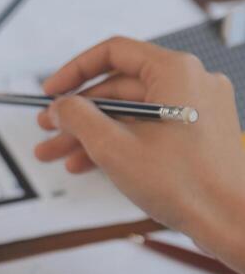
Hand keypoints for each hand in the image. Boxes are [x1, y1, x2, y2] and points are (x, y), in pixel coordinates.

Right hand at [34, 37, 244, 266]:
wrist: (231, 221)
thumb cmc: (184, 184)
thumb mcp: (114, 148)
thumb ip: (79, 118)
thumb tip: (60, 105)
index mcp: (175, 71)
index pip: (113, 52)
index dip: (74, 71)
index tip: (50, 92)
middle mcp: (190, 82)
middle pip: (119, 88)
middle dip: (78, 113)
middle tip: (47, 130)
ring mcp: (196, 108)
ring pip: (132, 113)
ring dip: (92, 133)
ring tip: (57, 155)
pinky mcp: (198, 133)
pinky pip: (150, 128)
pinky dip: (120, 142)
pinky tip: (88, 164)